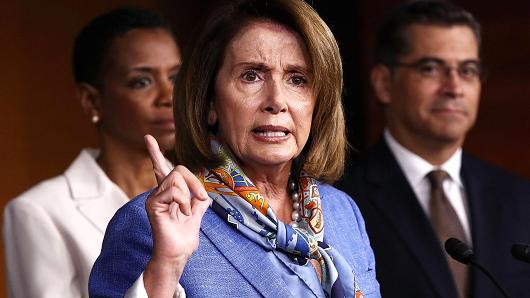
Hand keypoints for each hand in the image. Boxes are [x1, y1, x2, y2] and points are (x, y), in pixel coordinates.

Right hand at [143, 135, 209, 296]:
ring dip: (189, 196)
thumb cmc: (184, 238)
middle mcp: (159, 193)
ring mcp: (154, 198)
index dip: (155, 153)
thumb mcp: (197, 214)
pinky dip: (183, 202)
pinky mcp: (152, 204)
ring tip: (186, 213)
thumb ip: (198, 201)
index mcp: (169, 193)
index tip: (147, 138)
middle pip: (178, 169)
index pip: (161, 168)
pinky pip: (173, 190)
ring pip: (176, 178)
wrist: (178, 254)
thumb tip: (203, 195)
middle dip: (195, 182)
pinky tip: (181, 213)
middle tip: (199, 199)